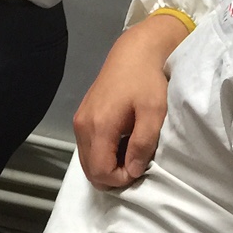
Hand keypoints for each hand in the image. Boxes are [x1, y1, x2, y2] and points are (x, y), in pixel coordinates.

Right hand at [73, 13, 188, 188]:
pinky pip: (87, 148)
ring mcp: (79, 121)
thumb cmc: (147, 80)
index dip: (121, 179)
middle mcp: (82, 126)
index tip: (140, 166)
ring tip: (131, 152)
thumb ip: (142, 144)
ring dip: (108, 166)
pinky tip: (122, 142)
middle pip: (90, 171)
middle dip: (113, 176)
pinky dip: (103, 154)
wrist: (134, 53)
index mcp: (98, 126)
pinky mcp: (81, 116)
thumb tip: (133, 170)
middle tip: (136, 162)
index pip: (100, 172)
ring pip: (87, 161)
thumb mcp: (153, 113)